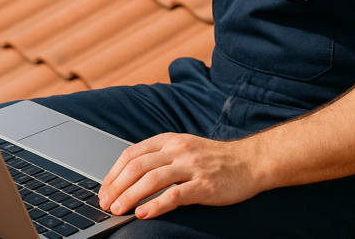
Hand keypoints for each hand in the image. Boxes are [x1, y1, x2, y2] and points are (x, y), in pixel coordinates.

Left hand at [98, 133, 263, 219]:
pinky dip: (155, 205)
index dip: (113, 173)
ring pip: (151, 179)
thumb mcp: (184, 148)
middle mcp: (178, 150)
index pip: (131, 154)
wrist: (250, 162)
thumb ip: (160, 157)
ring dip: (130, 196)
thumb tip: (129, 177)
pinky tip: (143, 214)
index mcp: (169, 140)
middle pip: (137, 166)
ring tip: (118, 209)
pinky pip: (174, 195)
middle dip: (117, 186)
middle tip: (106, 203)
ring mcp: (191, 167)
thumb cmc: (215, 159)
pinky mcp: (204, 185)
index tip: (104, 190)